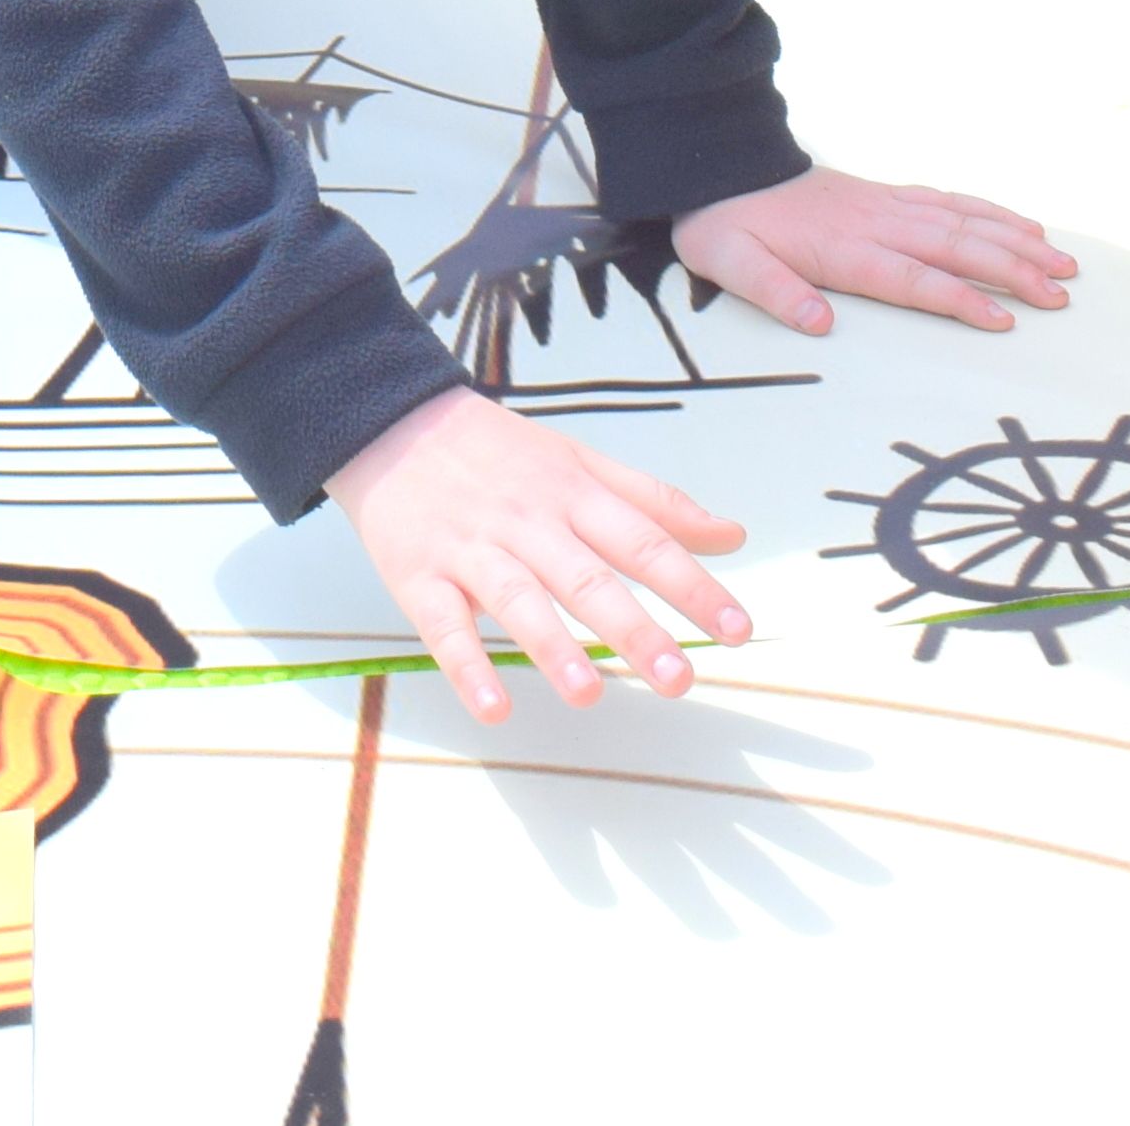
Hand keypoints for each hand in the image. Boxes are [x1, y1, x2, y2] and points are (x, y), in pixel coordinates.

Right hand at [324, 385, 750, 721]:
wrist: (391, 420)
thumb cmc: (499, 452)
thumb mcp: (582, 462)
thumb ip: (656, 504)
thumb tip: (731, 536)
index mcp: (573, 495)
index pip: (644, 542)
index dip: (693, 585)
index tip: (738, 629)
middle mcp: (528, 523)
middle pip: (586, 578)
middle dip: (634, 629)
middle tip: (678, 679)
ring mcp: (471, 550)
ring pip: (517, 600)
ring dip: (551, 647)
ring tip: (588, 694)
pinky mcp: (418, 576)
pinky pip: (443, 625)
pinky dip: (466, 667)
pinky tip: (492, 708)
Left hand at [670, 166, 1075, 339]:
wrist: (720, 165)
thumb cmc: (726, 224)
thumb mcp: (732, 263)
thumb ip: (777, 293)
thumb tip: (819, 323)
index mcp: (845, 248)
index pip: (914, 279)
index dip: (960, 299)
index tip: (1004, 319)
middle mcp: (876, 222)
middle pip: (956, 248)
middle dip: (1013, 270)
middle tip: (1061, 294)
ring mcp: (886, 204)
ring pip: (963, 221)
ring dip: (1015, 240)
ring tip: (1063, 261)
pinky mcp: (886, 194)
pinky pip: (949, 201)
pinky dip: (990, 211)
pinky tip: (1021, 224)